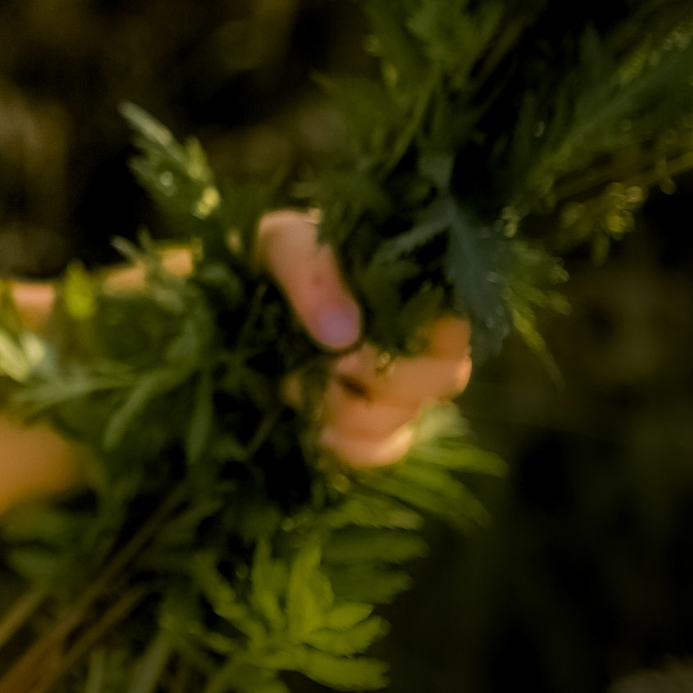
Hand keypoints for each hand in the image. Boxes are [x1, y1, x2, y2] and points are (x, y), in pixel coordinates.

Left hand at [256, 209, 472, 469]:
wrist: (236, 284)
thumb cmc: (275, 254)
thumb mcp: (283, 243)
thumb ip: (312, 275)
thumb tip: (343, 335)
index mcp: (418, 282)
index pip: (456, 325)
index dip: (413, 345)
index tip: (347, 350)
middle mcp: (423, 334)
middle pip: (443, 378)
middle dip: (380, 381)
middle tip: (327, 366)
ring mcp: (399, 381)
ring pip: (411, 416)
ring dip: (355, 413)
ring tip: (301, 385)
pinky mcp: (368, 417)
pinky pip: (385, 449)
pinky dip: (352, 446)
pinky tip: (318, 427)